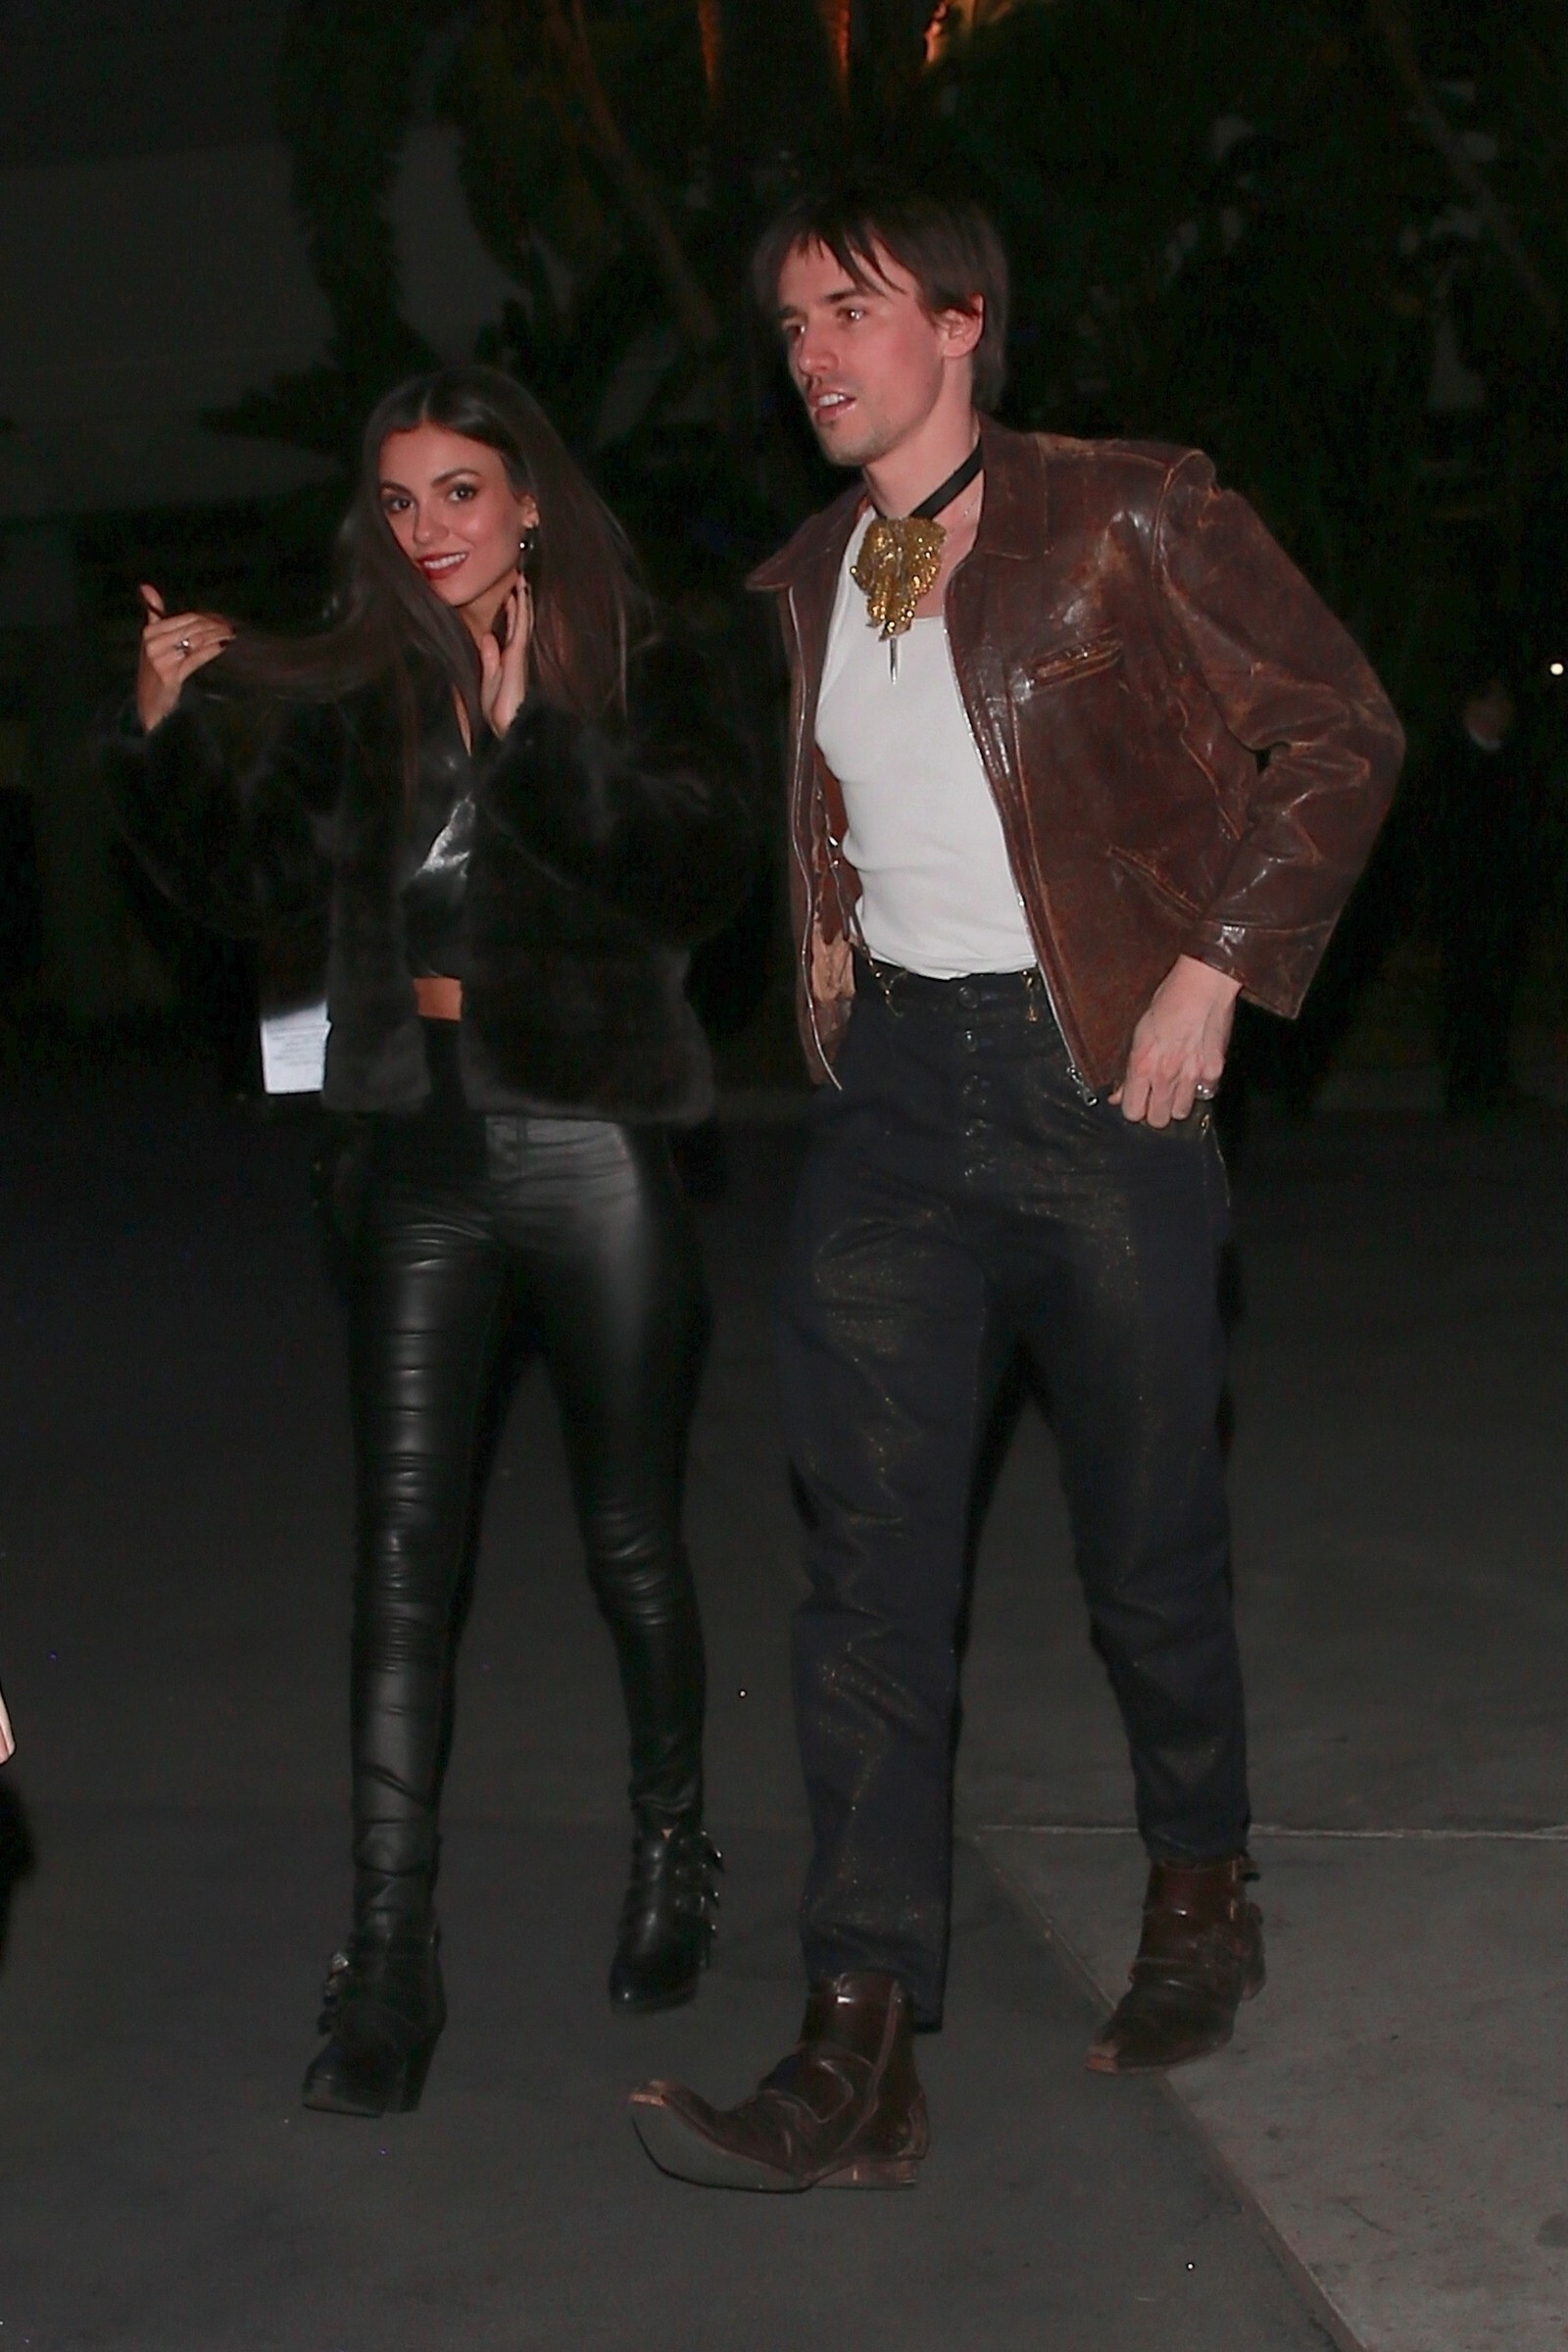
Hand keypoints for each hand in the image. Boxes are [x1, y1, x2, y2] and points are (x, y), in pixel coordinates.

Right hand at [136, 585, 233, 731]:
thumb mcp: (151, 640)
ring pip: (196, 641)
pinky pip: (196, 658)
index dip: (207, 617)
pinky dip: (211, 650)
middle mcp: (153, 643)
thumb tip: (146, 586)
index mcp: (150, 631)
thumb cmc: (153, 668)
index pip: (186, 618)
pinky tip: (223, 646)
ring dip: (217, 636)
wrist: (148, 701)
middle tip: (232, 626)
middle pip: (193, 628)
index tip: (223, 619)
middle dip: (215, 626)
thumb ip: (153, 613)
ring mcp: (161, 659)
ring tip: (232, 634)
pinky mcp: (170, 675)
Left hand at [479, 581, 531, 737]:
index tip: (511, 594)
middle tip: (520, 580)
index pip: (511, 629)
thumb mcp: (488, 680)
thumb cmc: (498, 709)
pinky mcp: (518, 654)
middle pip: (519, 621)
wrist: (508, 724)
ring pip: (522, 620)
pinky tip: (520, 597)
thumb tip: (488, 638)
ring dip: (522, 601)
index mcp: (507, 659)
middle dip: (520, 601)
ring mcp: (518, 653)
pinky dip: (521, 611)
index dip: (512, 611)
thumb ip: (489, 659)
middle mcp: (515, 653)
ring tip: (522, 581)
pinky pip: (520, 627)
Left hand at [1111, 953, 1239, 1125]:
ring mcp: (1192, 1076)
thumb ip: (1129, 1068)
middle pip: (1157, 1120)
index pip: (1132, 1112)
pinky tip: (1194, 1073)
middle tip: (1155, 1097)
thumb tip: (1118, 1093)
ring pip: (1181, 1113)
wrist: (1203, 986)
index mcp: (1142, 1065)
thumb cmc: (1168, 1001)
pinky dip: (1199, 1089)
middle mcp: (1166, 1075)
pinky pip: (1205, 1094)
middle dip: (1153, 1111)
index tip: (1135, 1101)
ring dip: (1176, 1104)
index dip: (1132, 1108)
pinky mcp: (1214, 1071)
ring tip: (1175, 1087)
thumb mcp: (1138, 1032)